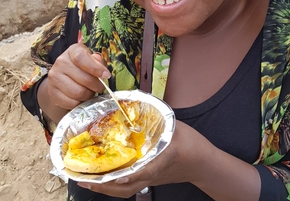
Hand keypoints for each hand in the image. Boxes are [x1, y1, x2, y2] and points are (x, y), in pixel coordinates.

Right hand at [47, 43, 110, 110]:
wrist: (65, 77)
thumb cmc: (84, 66)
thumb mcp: (92, 59)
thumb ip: (99, 63)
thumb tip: (103, 70)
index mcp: (72, 51)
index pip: (81, 58)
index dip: (95, 68)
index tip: (106, 75)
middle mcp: (61, 62)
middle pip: (83, 78)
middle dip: (97, 86)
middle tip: (100, 87)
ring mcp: (54, 78)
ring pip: (78, 93)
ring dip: (89, 95)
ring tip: (90, 92)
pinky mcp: (53, 93)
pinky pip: (71, 103)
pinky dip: (80, 103)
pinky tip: (82, 98)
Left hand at [78, 120, 209, 196]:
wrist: (204, 164)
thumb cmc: (192, 144)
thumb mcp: (176, 125)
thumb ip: (157, 115)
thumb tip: (135, 103)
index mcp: (163, 159)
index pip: (146, 171)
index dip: (128, 175)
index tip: (114, 177)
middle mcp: (153, 174)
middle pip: (126, 188)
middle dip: (103, 186)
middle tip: (82, 179)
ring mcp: (151, 180)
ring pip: (125, 190)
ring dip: (105, 188)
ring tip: (87, 179)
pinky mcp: (150, 181)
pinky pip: (129, 187)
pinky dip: (113, 185)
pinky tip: (105, 176)